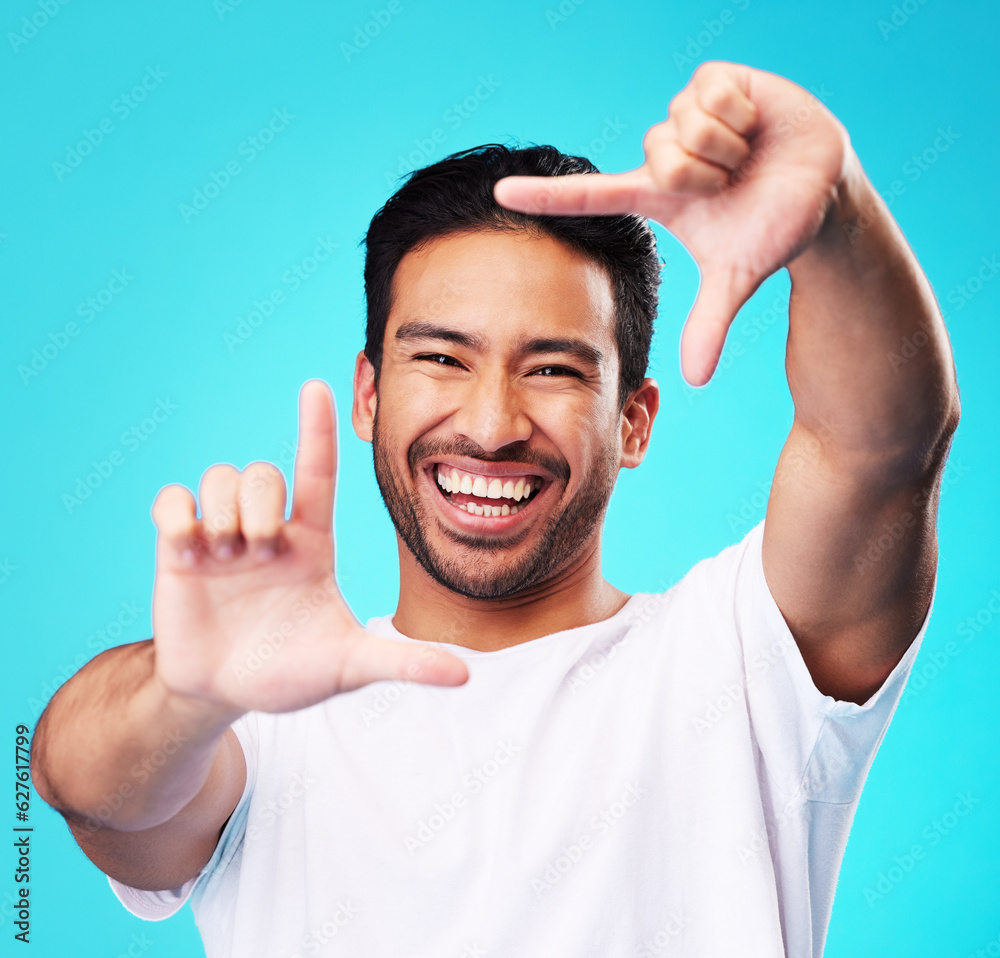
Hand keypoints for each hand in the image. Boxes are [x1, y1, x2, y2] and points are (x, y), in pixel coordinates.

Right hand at [150, 380, 467, 714]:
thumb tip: (467, 677)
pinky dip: (176, 514)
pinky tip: (188, 547)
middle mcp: (270, 530)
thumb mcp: (349, 667)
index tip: (317, 385)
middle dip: (260, 505)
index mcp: (312, 543)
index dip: (317, 429)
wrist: (226, 694)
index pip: (318, 471)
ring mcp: (222, 536)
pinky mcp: (179, 549)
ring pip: (221, 476)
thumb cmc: (291, 673)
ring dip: (223, 513)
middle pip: (264, 471)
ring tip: (224, 558)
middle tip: (257, 553)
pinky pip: (171, 499)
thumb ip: (404, 664)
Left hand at [494, 61, 850, 384]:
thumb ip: (710, 323)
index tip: (501, 193)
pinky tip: (755, 124)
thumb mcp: (736, 276)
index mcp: (654, 196)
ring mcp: (685, 113)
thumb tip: (696, 379)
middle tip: (731, 184)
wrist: (821, 187)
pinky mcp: (714, 79)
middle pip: (659, 160)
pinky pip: (712, 95)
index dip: (546, 196)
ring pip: (686, 129)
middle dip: (705, 179)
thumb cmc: (772, 227)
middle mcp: (661, 153)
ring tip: (745, 156)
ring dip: (727, 150)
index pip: (589, 195)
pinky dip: (742, 116)